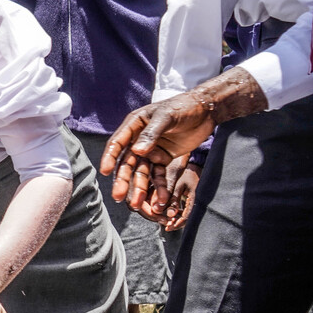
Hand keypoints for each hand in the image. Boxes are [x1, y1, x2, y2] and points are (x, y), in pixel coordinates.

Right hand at [101, 95, 215, 213]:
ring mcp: (151, 150)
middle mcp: (139, 139)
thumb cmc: (183, 107)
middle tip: (118, 197)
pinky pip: (159, 175)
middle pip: (127, 162)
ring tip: (137, 205)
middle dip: (123, 180)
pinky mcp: (164, 158)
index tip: (105, 172)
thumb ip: (152, 133)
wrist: (206, 110)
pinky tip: (160, 200)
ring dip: (139, 188)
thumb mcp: (167, 117)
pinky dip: (159, 187)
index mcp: (134, 125)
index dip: (110, 157)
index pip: (118, 143)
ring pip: (141, 172)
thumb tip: (137, 151)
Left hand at [161, 162, 201, 231]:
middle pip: (187, 217)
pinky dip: (178, 211)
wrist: (195, 164)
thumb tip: (166, 213)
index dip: (177, 223)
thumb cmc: (187, 173)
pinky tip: (170, 213)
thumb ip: (172, 199)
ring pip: (186, 213)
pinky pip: (186, 208)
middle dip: (176, 223)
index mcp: (195, 198)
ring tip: (167, 222)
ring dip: (177, 218)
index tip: (169, 227)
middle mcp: (196, 200)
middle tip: (167, 227)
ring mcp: (195, 199)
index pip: (187, 215)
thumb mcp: (179, 185)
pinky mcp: (192, 197)